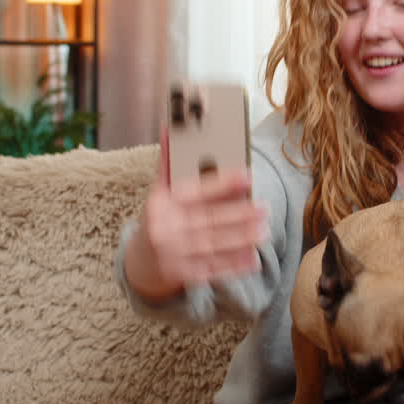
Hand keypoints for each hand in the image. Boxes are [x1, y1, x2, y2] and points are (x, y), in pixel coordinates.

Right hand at [131, 129, 266, 296]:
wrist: (139, 264)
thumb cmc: (157, 219)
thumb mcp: (158, 193)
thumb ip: (169, 164)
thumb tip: (169, 128)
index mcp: (161, 205)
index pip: (195, 192)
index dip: (222, 183)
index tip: (246, 175)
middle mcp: (166, 230)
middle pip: (208, 220)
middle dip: (239, 214)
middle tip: (264, 207)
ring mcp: (175, 255)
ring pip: (213, 245)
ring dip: (240, 238)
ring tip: (263, 229)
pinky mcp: (185, 275)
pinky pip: (213, 268)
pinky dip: (233, 264)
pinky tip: (252, 257)